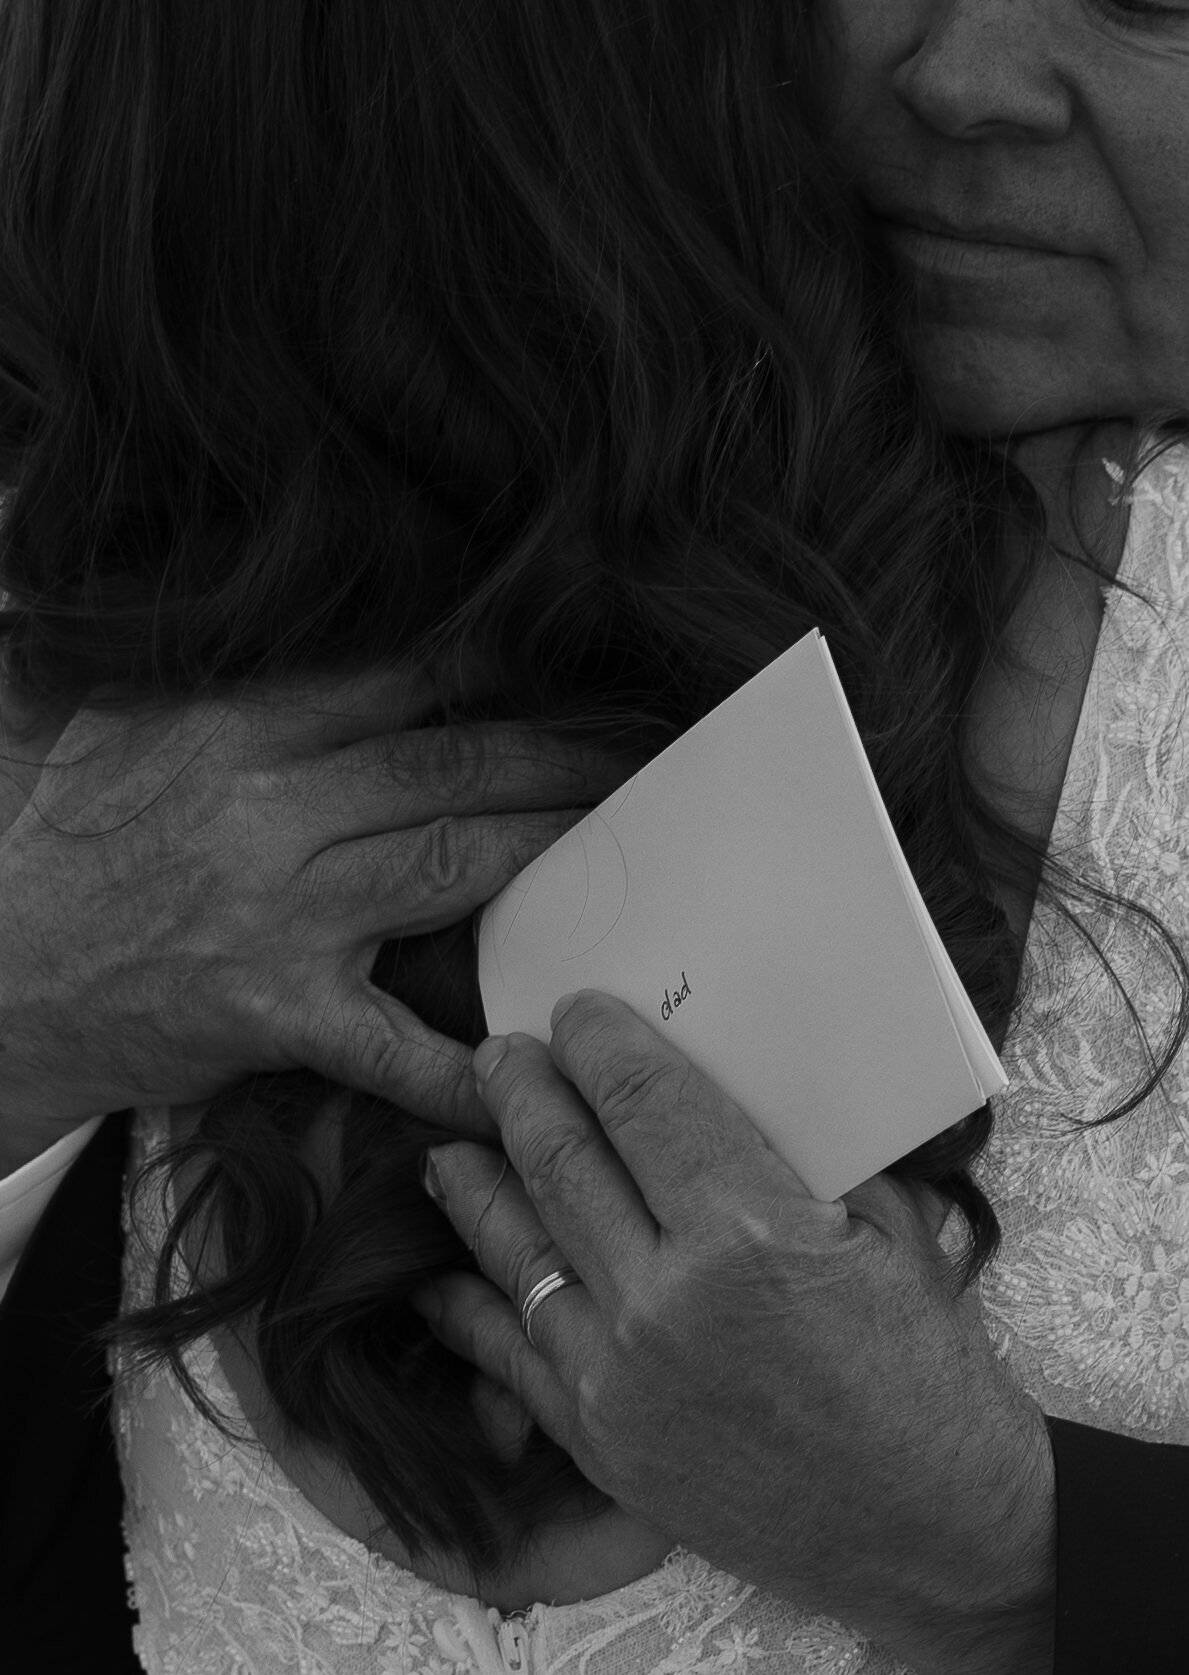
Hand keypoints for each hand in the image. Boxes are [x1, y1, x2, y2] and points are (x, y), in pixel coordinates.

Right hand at [0, 664, 618, 1170]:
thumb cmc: (56, 848)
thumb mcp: (103, 721)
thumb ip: (196, 669)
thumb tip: (270, 603)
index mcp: (233, 729)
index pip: (398, 682)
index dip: (500, 672)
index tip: (573, 667)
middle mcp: (266, 812)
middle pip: (451, 768)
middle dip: (562, 758)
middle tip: (643, 756)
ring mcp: (277, 916)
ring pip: (449, 868)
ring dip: (552, 855)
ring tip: (630, 848)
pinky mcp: (275, 1013)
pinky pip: (389, 1044)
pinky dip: (461, 1065)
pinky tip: (529, 1069)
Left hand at [417, 991, 1055, 1674]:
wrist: (938, 1534)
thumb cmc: (934, 1381)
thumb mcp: (898, 1238)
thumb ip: (812, 1164)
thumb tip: (746, 1099)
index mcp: (749, 1231)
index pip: (644, 1104)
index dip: (599, 1045)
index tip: (576, 1014)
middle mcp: (664, 1300)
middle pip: (563, 1163)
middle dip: (523, 1094)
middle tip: (498, 1056)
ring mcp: (620, 1380)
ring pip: (519, 1254)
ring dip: (478, 1184)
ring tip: (451, 1143)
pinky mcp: (602, 1447)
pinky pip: (511, 1359)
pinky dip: (468, 1310)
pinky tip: (441, 1278)